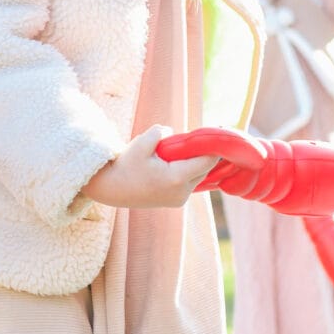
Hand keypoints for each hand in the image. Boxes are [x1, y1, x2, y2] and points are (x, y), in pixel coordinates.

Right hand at [83, 125, 215, 210]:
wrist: (112, 189)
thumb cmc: (126, 164)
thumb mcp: (142, 142)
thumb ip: (161, 132)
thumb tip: (175, 134)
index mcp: (176, 177)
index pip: (207, 161)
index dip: (215, 146)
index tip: (221, 131)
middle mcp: (181, 192)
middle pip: (205, 169)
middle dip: (204, 153)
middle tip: (205, 137)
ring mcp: (179, 200)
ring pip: (198, 176)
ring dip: (195, 163)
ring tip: (189, 149)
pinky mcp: (176, 202)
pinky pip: (190, 183)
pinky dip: (188, 172)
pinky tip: (181, 161)